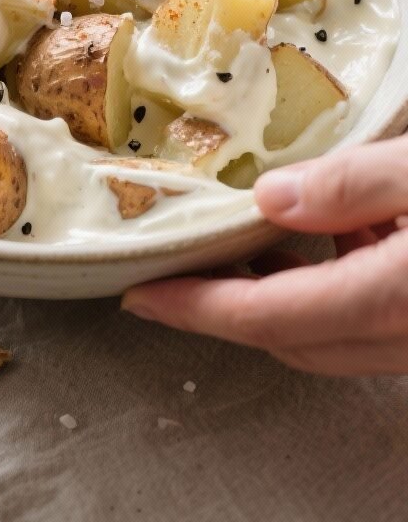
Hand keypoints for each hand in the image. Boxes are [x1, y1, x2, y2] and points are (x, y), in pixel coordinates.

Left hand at [121, 137, 407, 374]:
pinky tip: (333, 230)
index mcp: (393, 298)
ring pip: (337, 334)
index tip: (140, 295)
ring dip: (285, 293)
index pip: (269, 315)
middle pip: (296, 338)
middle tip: (175, 266)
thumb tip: (268, 197)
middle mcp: (407, 336)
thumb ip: (353, 183)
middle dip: (227, 306)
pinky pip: (375, 318)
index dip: (197, 307)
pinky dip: (338, 284)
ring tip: (241, 239)